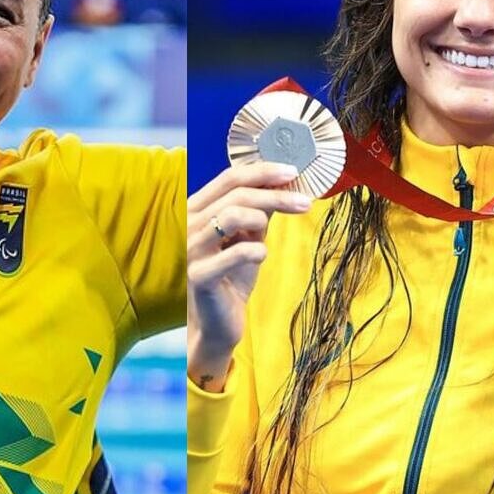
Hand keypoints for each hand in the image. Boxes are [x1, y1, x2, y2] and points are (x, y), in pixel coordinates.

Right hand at [187, 162, 311, 390]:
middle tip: (304, 202)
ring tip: (267, 235)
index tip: (292, 172)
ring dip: (262, 218)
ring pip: (231, 216)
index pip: (230, 178)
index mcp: (198, 209)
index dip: (263, 171)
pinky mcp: (198, 275)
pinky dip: (256, 251)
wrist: (217, 322)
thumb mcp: (248, 237)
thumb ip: (259, 211)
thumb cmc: (231, 277)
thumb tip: (283, 183)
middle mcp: (189, 224)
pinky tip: (260, 256)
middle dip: (275, 195)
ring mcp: (190, 249)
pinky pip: (234, 253)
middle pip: (236, 194)